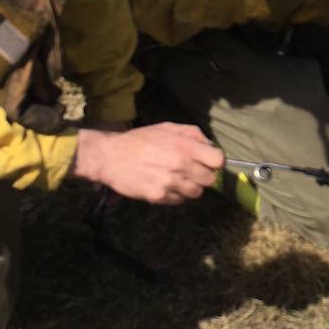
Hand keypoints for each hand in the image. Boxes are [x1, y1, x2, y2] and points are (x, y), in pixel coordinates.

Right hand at [73, 122, 223, 205]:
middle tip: (190, 170)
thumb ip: (192, 134)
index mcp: (185, 146)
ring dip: (190, 186)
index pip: (218, 160)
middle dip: (203, 175)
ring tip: (176, 178)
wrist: (110, 156)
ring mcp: (170, 183)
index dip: (214, 161)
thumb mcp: (167, 127)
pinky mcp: (158, 197)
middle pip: (210, 180)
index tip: (207, 161)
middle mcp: (180, 166)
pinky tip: (164, 184)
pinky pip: (179, 200)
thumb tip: (209, 145)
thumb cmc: (140, 140)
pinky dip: (175, 195)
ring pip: (196, 193)